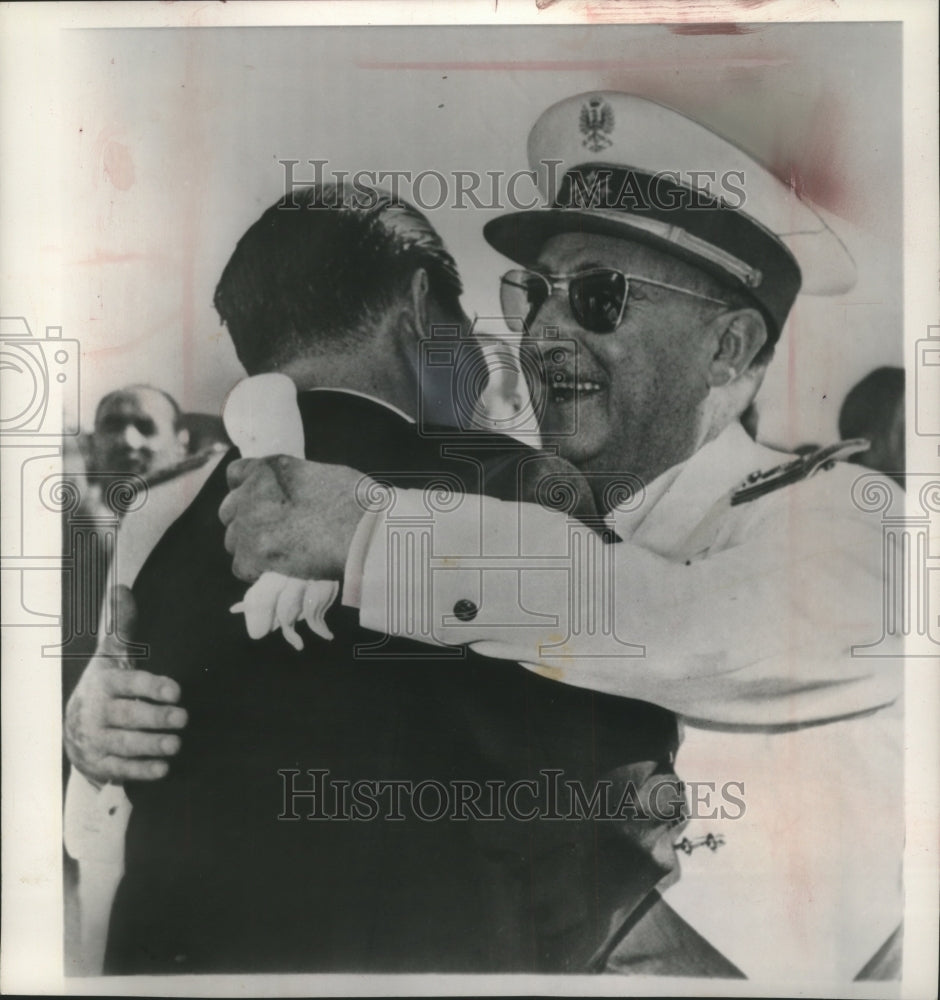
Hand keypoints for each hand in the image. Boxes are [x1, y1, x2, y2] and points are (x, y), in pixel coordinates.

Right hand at [64, 585, 186, 784]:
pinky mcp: (99, 763)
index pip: (129, 683)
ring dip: (151, 746)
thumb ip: (122, 625)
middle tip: (183, 718)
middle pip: (128, 715)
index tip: (176, 690)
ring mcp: (96, 739)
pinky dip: (140, 770)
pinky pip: (119, 768)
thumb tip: (121, 586)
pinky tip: (163, 769)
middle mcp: (97, 712)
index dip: (152, 686)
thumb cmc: (104, 685)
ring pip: (124, 744)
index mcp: (104, 682)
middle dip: (155, 718)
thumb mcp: (111, 654)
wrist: (74, 725)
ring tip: (176, 745)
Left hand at [219, 456, 364, 582]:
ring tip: (279, 555)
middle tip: (273, 534)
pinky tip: (278, 570)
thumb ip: (296, 483)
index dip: (247, 491)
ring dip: (251, 548)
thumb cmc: (355, 503)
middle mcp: (251, 493)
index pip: (236, 475)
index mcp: (268, 469)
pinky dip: (257, 571)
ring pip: (234, 541)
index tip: (261, 503)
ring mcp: (249, 525)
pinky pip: (241, 567)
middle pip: (230, 511)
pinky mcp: (253, 555)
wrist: (361, 532)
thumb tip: (296, 496)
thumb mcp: (322, 475)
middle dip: (247, 521)